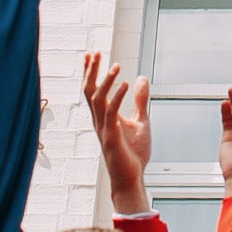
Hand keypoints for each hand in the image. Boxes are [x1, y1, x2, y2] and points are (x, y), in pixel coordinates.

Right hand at [83, 52, 151, 214]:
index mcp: (104, 117)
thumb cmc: (133, 153)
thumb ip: (140, 101)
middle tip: (96, 53)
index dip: (91, 72)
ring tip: (116, 66)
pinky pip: (111, 115)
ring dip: (106, 82)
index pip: (93, 90)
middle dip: (91, 72)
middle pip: (90, 92)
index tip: (91, 54)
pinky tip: (126, 84)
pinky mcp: (112, 139)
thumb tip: (141, 78)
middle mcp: (100, 121)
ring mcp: (104, 130)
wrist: (132, 178)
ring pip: (98, 101)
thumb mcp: (141, 120)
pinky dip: (118, 98)